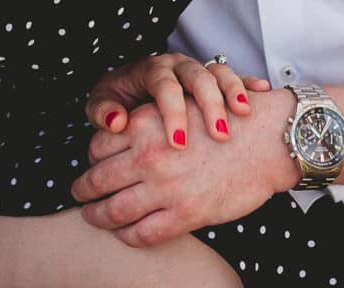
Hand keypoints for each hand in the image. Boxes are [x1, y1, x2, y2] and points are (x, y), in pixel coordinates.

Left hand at [72, 91, 298, 246]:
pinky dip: (127, 236)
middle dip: (83, 190)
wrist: (266, 139)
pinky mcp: (186, 214)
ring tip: (91, 216)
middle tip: (77, 194)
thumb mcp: (178, 107)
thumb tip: (120, 136)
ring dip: (97, 216)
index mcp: (145, 125)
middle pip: (98, 179)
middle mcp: (149, 155)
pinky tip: (124, 233)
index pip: (98, 145)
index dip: (91, 158)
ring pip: (114, 210)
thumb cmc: (224, 120)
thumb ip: (148, 124)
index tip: (91, 166)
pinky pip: (143, 233)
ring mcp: (166, 187)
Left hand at [85, 53, 270, 149]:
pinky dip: (247, 84)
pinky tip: (260, 93)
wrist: (140, 90)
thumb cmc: (120, 99)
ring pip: (219, 74)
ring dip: (232, 93)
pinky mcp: (216, 82)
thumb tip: (116, 121)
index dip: (171, 112)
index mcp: (151, 70)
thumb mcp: (105, 102)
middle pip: (197, 76)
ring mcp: (199, 71)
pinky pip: (236, 77)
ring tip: (242, 115)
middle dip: (209, 104)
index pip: (163, 85)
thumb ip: (104, 110)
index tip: (176, 142)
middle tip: (216, 135)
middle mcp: (178, 67)